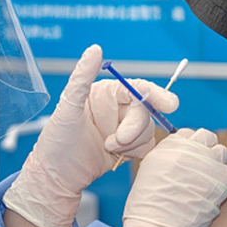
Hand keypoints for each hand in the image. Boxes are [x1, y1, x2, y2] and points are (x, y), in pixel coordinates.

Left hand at [3, 44, 176, 226]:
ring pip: (148, 130)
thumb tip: (94, 49)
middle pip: (145, 111)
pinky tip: (116, 156)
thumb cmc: (56, 142)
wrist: (56, 177)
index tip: (170, 105)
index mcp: (105, 94)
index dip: (156, 94)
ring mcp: (123, 129)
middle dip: (134, 128)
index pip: (138, 88)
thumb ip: (82, 78)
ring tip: (108, 147)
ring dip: (131, 142)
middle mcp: (116, 109)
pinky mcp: (127, 148)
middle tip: (117, 141)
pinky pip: (147, 146)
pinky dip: (136, 152)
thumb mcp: (67, 107)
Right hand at [122, 128, 226, 226]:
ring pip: (224, 153)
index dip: (191, 147)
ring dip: (222, 164)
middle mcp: (189, 150)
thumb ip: (165, 161)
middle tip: (206, 168)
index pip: (187, 134)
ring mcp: (208, 163)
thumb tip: (178, 162)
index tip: (191, 159)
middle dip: (208, 151)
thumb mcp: (147, 176)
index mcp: (168, 147)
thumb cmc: (146, 212)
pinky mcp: (223, 181)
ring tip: (216, 180)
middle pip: (207, 138)